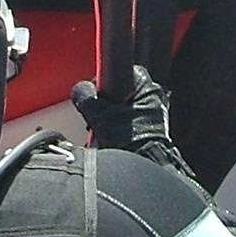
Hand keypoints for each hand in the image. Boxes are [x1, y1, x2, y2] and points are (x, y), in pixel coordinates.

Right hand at [71, 66, 198, 182]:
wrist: (147, 165)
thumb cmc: (131, 141)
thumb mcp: (99, 115)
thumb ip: (85, 96)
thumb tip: (80, 90)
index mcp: (146, 86)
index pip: (119, 71)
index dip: (101, 83)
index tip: (94, 95)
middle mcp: (155, 97)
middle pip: (120, 91)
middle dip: (105, 105)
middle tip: (98, 117)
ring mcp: (155, 114)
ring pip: (124, 108)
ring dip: (111, 118)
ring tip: (105, 131)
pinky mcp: (153, 130)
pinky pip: (130, 123)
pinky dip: (120, 129)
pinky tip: (113, 139)